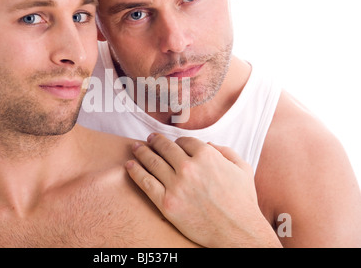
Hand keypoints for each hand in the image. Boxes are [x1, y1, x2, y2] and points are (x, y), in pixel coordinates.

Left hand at [125, 133, 280, 247]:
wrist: (237, 232)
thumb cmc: (242, 202)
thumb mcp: (242, 169)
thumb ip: (225, 151)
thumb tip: (208, 144)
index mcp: (207, 156)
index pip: (185, 141)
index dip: (178, 141)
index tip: (174, 143)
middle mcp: (189, 167)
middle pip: (165, 148)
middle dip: (155, 141)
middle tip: (149, 139)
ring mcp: (176, 185)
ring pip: (152, 162)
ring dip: (141, 152)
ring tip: (136, 147)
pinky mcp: (166, 202)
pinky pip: (146, 182)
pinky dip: (135, 171)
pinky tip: (129, 165)